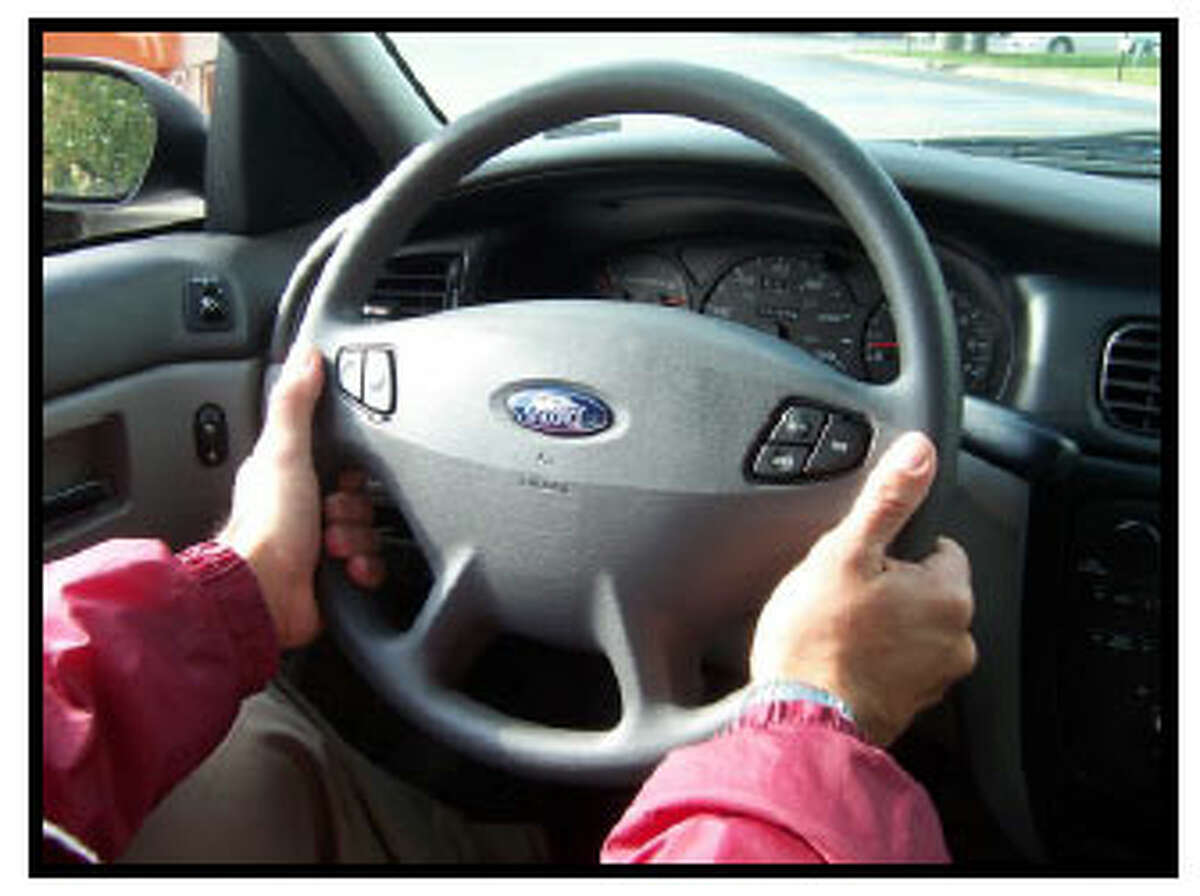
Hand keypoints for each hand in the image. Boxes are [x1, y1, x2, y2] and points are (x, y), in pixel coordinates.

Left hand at [217, 346, 383, 648]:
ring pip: (369, 534)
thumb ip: (296, 403)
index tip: (343, 477)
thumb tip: (307, 356)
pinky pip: (372, 567)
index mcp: (290, 478)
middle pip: (361, 500)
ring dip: (356, 541)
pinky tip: (346, 572)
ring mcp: (318, 547)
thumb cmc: (267, 529)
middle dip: (353, 511)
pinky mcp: (334, 579)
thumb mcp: (283, 452)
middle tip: (330, 516)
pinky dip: (365, 570)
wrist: (266, 595)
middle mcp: (303, 512)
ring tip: (332, 550)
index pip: (344, 462)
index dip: (353, 469)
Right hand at [749, 431, 975, 746]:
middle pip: (925, 590)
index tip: (863, 560)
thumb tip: (920, 451)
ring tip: (837, 629)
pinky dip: (876, 660)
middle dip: (890, 588)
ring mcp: (936, 677)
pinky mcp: (912, 705)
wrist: (799, 718)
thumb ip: (887, 499)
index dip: (897, 548)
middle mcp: (957, 639)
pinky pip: (899, 666)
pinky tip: (840, 658)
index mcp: (949, 595)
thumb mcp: (845, 551)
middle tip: (842, 596)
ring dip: (884, 625)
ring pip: (912, 629)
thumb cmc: (816, 640)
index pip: (940, 548)